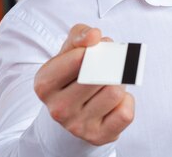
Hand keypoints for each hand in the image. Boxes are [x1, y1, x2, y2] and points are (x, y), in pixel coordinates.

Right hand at [34, 24, 134, 145]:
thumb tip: (95, 35)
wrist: (69, 112)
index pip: (79, 59)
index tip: (96, 47)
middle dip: (110, 64)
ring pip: (115, 92)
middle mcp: (58, 108)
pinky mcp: (98, 137)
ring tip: (110, 81)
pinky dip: (126, 101)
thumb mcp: (68, 50)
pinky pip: (125, 113)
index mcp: (45, 84)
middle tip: (110, 61)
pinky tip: (114, 100)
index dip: (94, 48)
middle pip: (100, 75)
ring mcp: (78, 126)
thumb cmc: (70, 74)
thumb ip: (79, 35)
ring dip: (119, 81)